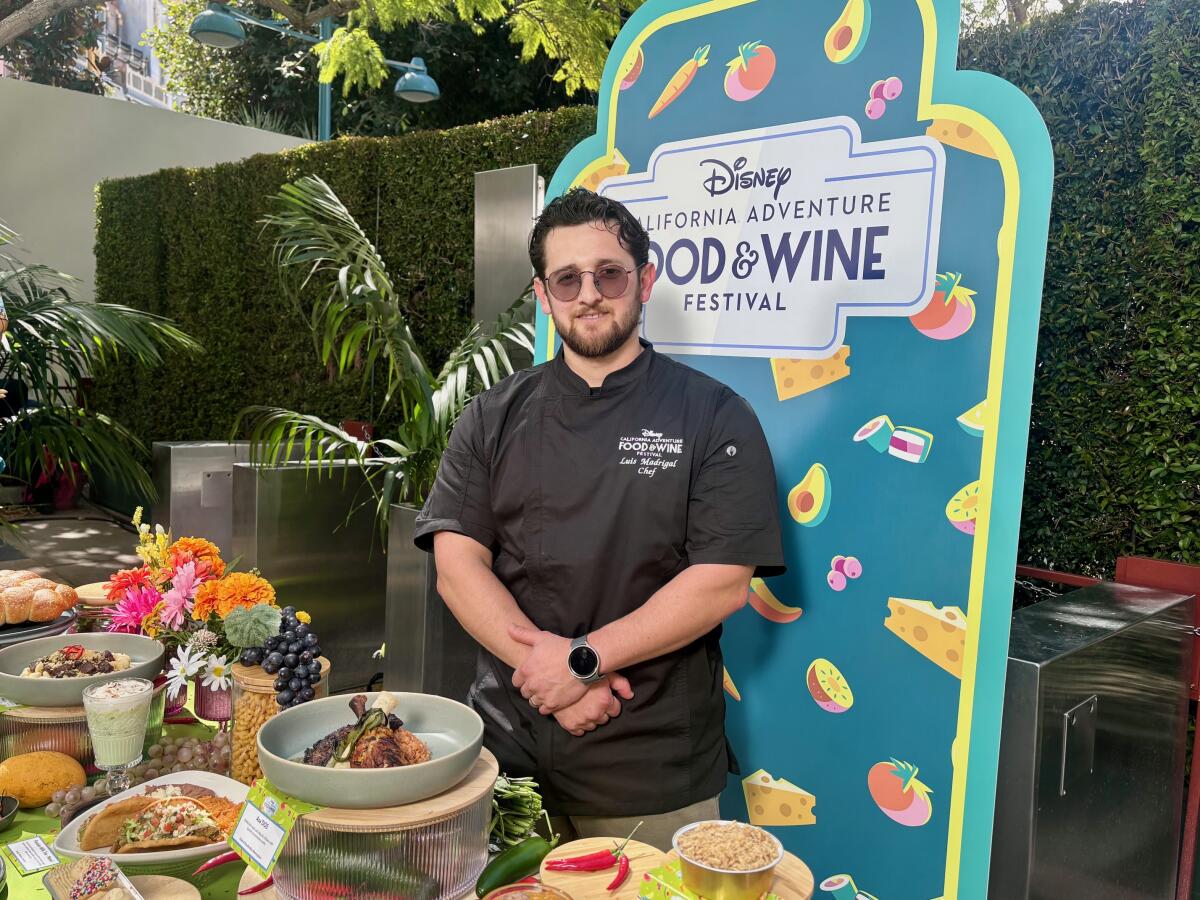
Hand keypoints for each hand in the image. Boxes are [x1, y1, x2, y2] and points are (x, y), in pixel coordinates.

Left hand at [510, 624, 633, 714]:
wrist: (583, 660)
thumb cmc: (562, 648)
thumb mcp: (541, 638)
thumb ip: (522, 634)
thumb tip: (509, 627)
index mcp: (526, 670)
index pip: (516, 681)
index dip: (523, 678)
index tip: (532, 675)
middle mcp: (532, 684)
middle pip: (525, 692)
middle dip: (531, 688)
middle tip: (541, 682)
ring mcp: (542, 695)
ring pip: (533, 702)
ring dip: (538, 697)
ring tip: (547, 690)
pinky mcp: (553, 704)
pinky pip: (543, 710)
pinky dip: (546, 705)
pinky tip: (553, 697)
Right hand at [553, 680, 624, 736]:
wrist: (559, 674)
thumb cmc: (584, 672)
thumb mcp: (606, 673)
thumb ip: (621, 684)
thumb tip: (630, 696)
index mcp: (604, 702)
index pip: (615, 711)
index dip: (610, 703)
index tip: (604, 697)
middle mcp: (595, 714)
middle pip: (604, 719)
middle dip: (600, 711)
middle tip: (592, 700)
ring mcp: (581, 721)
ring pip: (592, 726)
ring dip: (590, 718)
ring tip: (583, 706)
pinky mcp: (569, 724)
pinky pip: (579, 731)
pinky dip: (578, 724)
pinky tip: (577, 713)